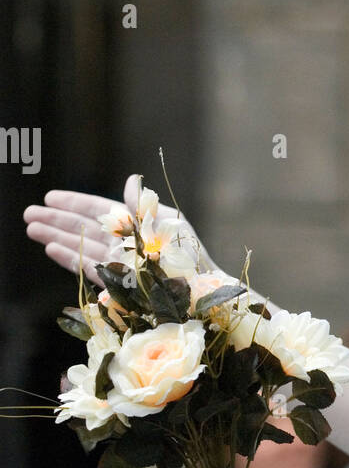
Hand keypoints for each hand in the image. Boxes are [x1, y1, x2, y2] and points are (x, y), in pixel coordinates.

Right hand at [23, 172, 215, 285]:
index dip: (73, 202)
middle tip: (28, 213)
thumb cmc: (190, 254)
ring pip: (79, 245)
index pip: (97, 209)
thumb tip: (130, 180)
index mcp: (135, 224)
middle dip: (55, 219)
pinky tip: (51, 249)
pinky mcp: (116, 282)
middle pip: (82, 227)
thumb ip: (143, 204)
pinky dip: (68, 257)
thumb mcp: (169, 221)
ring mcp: (117, 262)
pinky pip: (87, 266)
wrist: (202, 288)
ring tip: (31, 229)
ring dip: (55, 236)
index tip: (50, 196)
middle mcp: (122, 243)